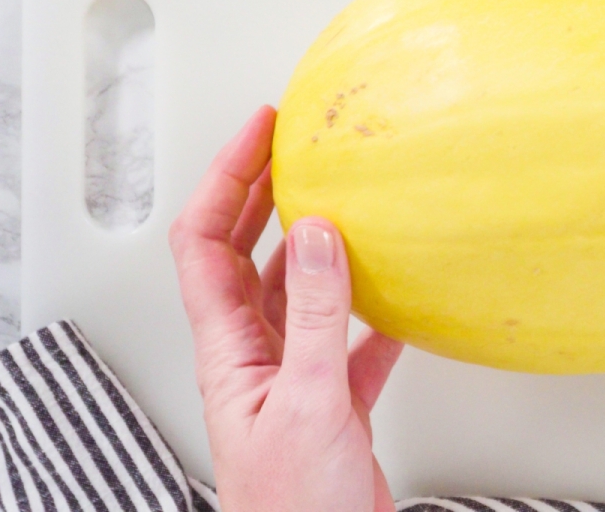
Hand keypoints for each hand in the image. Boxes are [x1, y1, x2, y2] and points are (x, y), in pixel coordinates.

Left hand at [169, 105, 403, 511]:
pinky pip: (348, 335)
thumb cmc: (291, 505)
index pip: (205, 240)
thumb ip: (315, 314)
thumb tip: (317, 231)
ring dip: (314, 239)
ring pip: (297, 287)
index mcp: (229, 348)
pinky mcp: (331, 398)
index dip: (225, 177)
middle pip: (244, 251)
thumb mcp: (308, 399)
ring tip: (343, 196)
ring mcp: (292, 373)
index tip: (263, 131)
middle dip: (262, 190)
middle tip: (297, 142)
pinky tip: (399, 293)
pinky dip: (370, 306)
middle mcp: (253, 353)